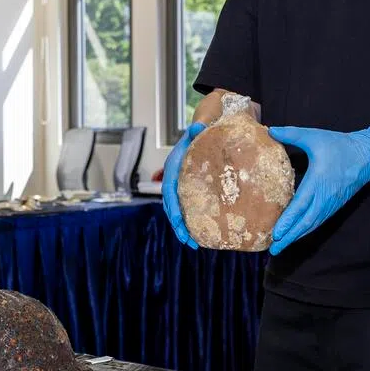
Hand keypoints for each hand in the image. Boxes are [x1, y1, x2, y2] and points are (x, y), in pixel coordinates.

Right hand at [162, 122, 204, 247]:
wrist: (200, 134)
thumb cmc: (199, 135)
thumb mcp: (198, 131)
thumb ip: (197, 130)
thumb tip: (199, 126)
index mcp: (173, 168)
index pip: (170, 192)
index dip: (174, 209)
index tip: (180, 224)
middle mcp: (172, 179)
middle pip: (171, 207)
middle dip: (178, 225)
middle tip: (188, 241)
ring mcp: (178, 187)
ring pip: (176, 212)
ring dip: (183, 229)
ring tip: (194, 244)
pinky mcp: (186, 192)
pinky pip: (185, 211)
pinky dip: (190, 224)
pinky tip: (199, 236)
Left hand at [267, 126, 369, 254]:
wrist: (367, 155)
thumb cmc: (339, 145)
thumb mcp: (314, 136)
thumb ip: (291, 134)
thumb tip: (270, 130)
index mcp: (318, 181)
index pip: (300, 206)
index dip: (288, 221)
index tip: (276, 233)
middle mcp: (324, 197)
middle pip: (305, 222)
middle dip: (289, 237)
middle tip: (274, 249)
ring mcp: (331, 203)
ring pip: (312, 224)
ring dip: (297, 236)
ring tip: (282, 246)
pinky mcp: (335, 205)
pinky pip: (319, 221)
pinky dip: (307, 230)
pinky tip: (298, 234)